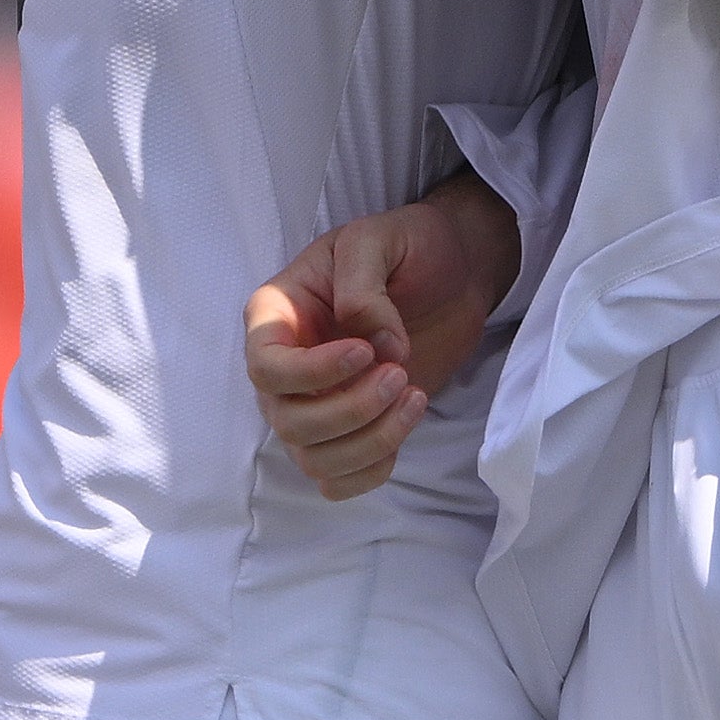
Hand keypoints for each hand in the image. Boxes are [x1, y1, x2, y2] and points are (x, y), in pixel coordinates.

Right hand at [240, 177, 523, 497]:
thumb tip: (374, 346)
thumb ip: (363, 286)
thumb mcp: (377, 240)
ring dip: (368, 441)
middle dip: (349, 410)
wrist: (454, 271)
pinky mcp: (352, 430)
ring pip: (313, 458)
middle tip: (400, 375)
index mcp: (277, 315)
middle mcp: (287, 367)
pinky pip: (338, 479)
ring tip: (414, 397)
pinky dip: (371, 470)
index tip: (366, 352)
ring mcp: (316, 403)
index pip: (265, 366)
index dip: (311, 373)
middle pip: (288, 422)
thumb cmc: (407, 247)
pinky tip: (404, 425)